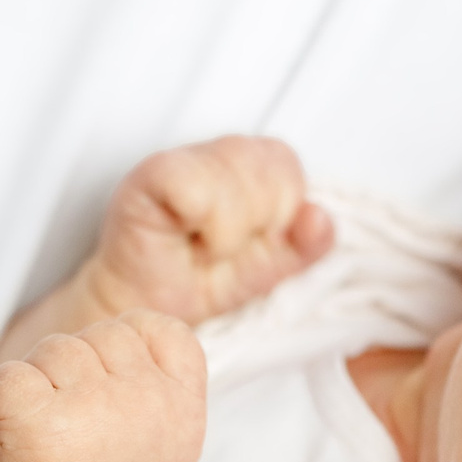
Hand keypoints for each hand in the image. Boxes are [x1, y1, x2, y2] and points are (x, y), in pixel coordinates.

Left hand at [0, 309, 206, 461]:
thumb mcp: (172, 437)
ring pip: (54, 349)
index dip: (125, 349)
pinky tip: (17, 429)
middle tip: (78, 424)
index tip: (112, 393)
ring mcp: (90, 409)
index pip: (155, 327)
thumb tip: (134, 328)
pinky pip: (9, 376)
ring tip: (52, 431)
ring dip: (42, 383)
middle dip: (80, 369)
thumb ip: (165, 379)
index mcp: (181, 401)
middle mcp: (142, 401)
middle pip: (98, 334)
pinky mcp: (37, 423)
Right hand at [82, 135, 332, 327]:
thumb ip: (298, 249)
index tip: (249, 243)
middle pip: (272, 168)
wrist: (140, 309)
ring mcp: (184, 158)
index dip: (280, 212)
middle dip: (257, 224)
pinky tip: (184, 236)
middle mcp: (220, 152)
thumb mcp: (262, 272)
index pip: (288, 165)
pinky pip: (198, 184)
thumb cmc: (195, 283)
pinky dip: (202, 221)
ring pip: (238, 176)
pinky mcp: (153, 173)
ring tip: (203, 247)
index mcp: (253, 167)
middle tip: (221, 248)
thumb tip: (322, 220)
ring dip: (228, 230)